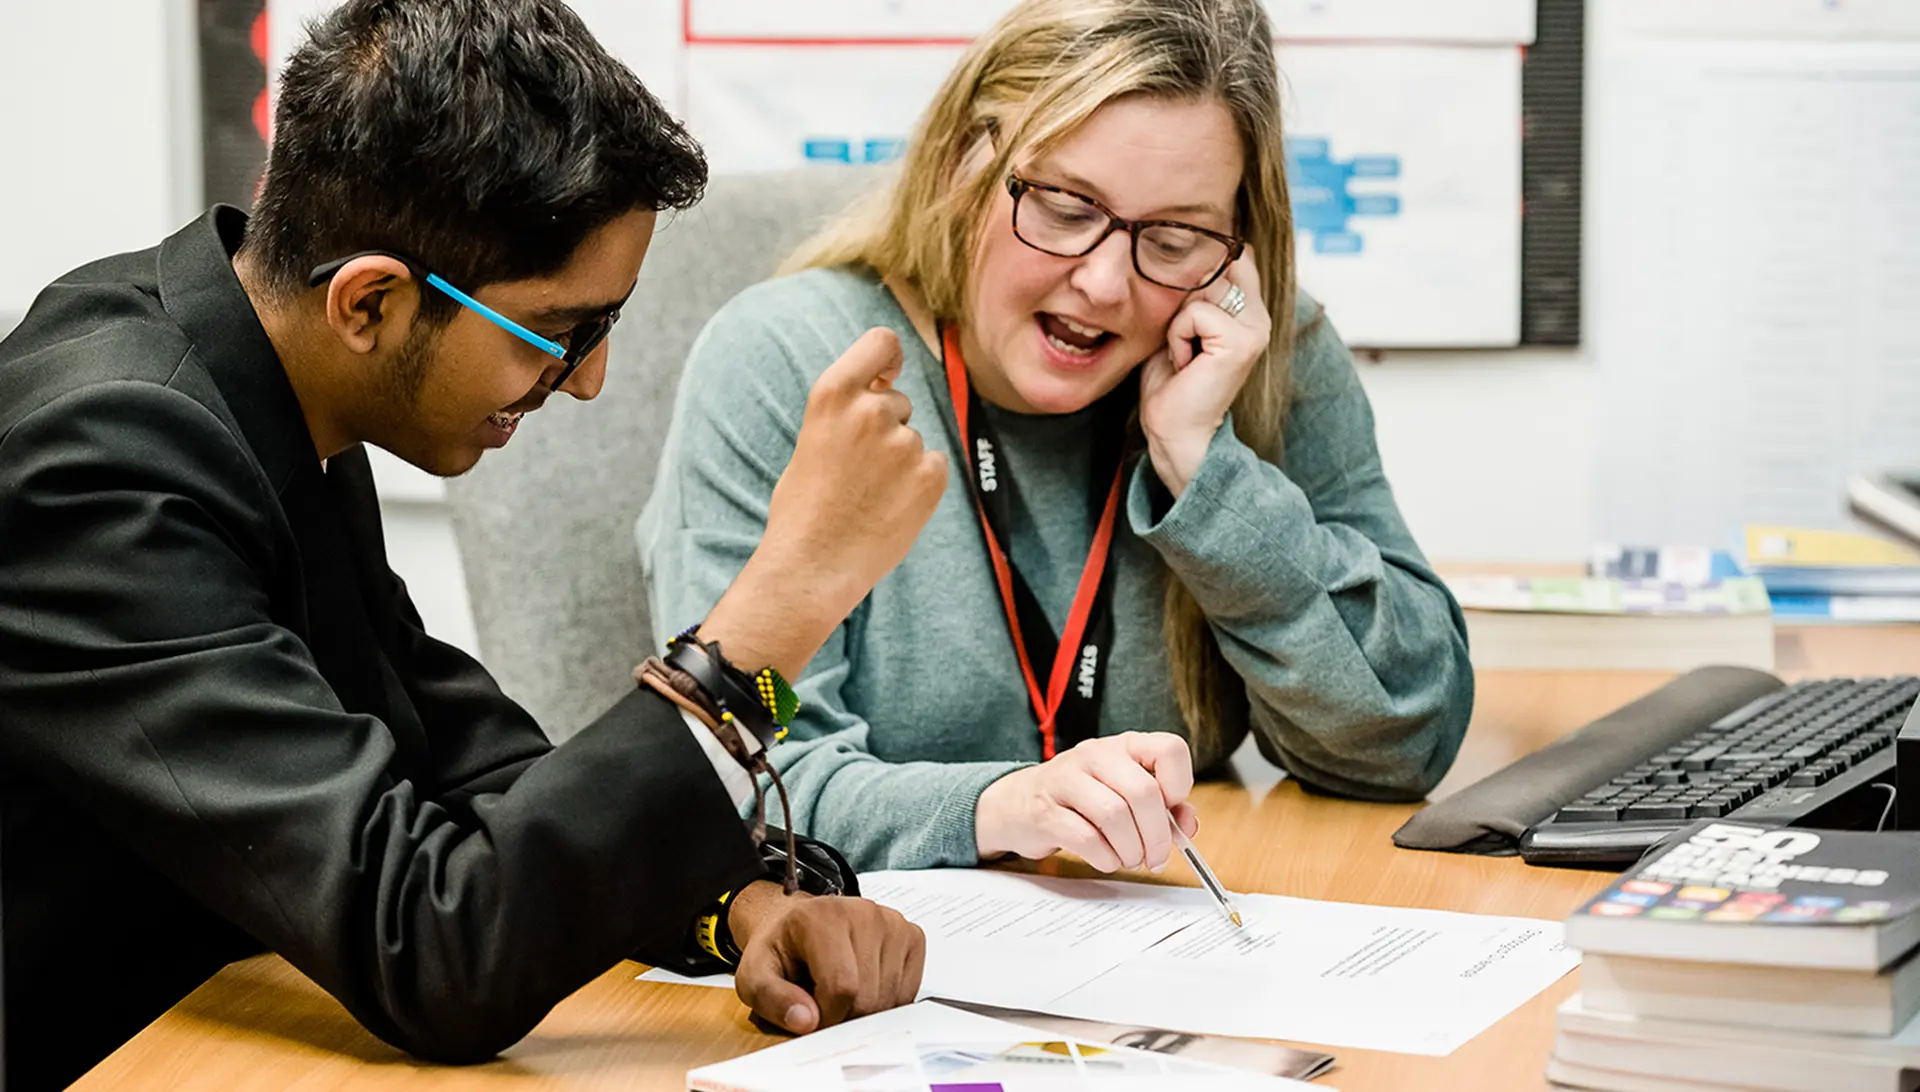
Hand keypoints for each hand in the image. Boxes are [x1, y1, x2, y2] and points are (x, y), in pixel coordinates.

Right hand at [699, 328, 947, 678]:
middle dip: (888, 429)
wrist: (813, 565)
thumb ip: (847, 410)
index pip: (880, 342)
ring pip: (914, 439)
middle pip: (898, 402)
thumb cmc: (805, 508)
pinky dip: (919, 484)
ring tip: (869, 497)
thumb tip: (884, 389)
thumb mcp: (813, 439)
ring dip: (901, 462)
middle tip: (859, 473)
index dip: (889, 357)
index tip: (889, 375)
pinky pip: (934, 465)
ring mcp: (904, 441)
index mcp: (833, 394)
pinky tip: (890, 508)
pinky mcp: (930, 473)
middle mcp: (871, 410)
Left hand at [727, 881, 925, 1033]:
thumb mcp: (755, 976)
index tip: (810, 1015)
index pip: (842, 986)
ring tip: (842, 990)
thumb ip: (773, 1000)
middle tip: (823, 1002)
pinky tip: (865, 986)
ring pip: (891, 998)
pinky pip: (908, 992)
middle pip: (869, 997)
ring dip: (865, 1010)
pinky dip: (886, 1002)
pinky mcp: (912, 936)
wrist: (799, 926)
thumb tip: (807, 1022)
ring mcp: (892, 922)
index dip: (826, 1016)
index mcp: (822, 916)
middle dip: (845, 1016)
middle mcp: (864, 912)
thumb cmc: (781, 951)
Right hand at [974, 732, 1199, 872]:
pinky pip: (1086, 838)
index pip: (1169, 749)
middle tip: (1155, 856)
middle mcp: (1095, 754)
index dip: (1180, 784)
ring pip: (1115, 815)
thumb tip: (1187, 824)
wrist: (1018, 804)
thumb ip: (1163, 806)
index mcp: (1123, 745)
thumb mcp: (1124, 792)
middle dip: (1157, 835)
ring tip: (1130, 859)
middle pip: (1143, 792)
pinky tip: (1106, 859)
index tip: (1172, 811)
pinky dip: (1105, 857)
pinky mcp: (1044, 809)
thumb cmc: (1080, 799)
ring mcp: (1065, 779)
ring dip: (1131, 849)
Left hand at [1139, 252, 1271, 496]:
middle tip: (1183, 343)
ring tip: (1184, 353)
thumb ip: (1194, 288)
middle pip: (1210, 267)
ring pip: (1201, 289)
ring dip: (1177, 322)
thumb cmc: (1171, 379)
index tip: (1184, 314)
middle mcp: (1260, 313)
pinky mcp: (1243, 341)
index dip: (1197, 273)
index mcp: (1250, 306)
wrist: (1174, 429)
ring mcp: (1256, 327)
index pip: (1230, 254)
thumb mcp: (1180, 321)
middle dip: (1180, 302)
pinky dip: (1177, 337)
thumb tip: (1193, 244)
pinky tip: (1185, 363)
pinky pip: (1195, 313)